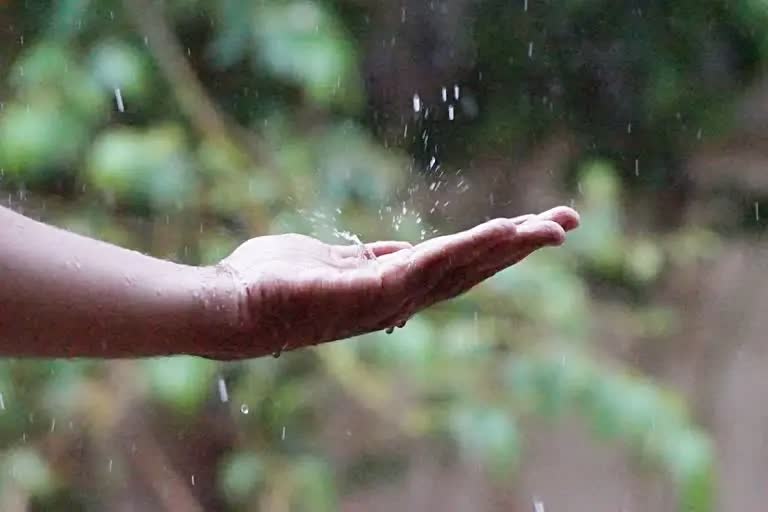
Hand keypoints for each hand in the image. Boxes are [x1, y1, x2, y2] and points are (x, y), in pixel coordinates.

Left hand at [211, 206, 578, 357]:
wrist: (232, 304)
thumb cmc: (274, 282)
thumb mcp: (336, 260)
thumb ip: (372, 257)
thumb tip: (403, 249)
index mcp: (392, 286)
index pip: (457, 266)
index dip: (497, 248)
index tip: (533, 226)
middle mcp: (399, 297)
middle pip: (472, 269)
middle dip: (520, 247)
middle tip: (568, 222)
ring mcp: (387, 297)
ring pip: (461, 268)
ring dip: (507, 247)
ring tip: (549, 226)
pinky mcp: (370, 291)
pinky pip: (428, 267)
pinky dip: (467, 248)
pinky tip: (500, 230)